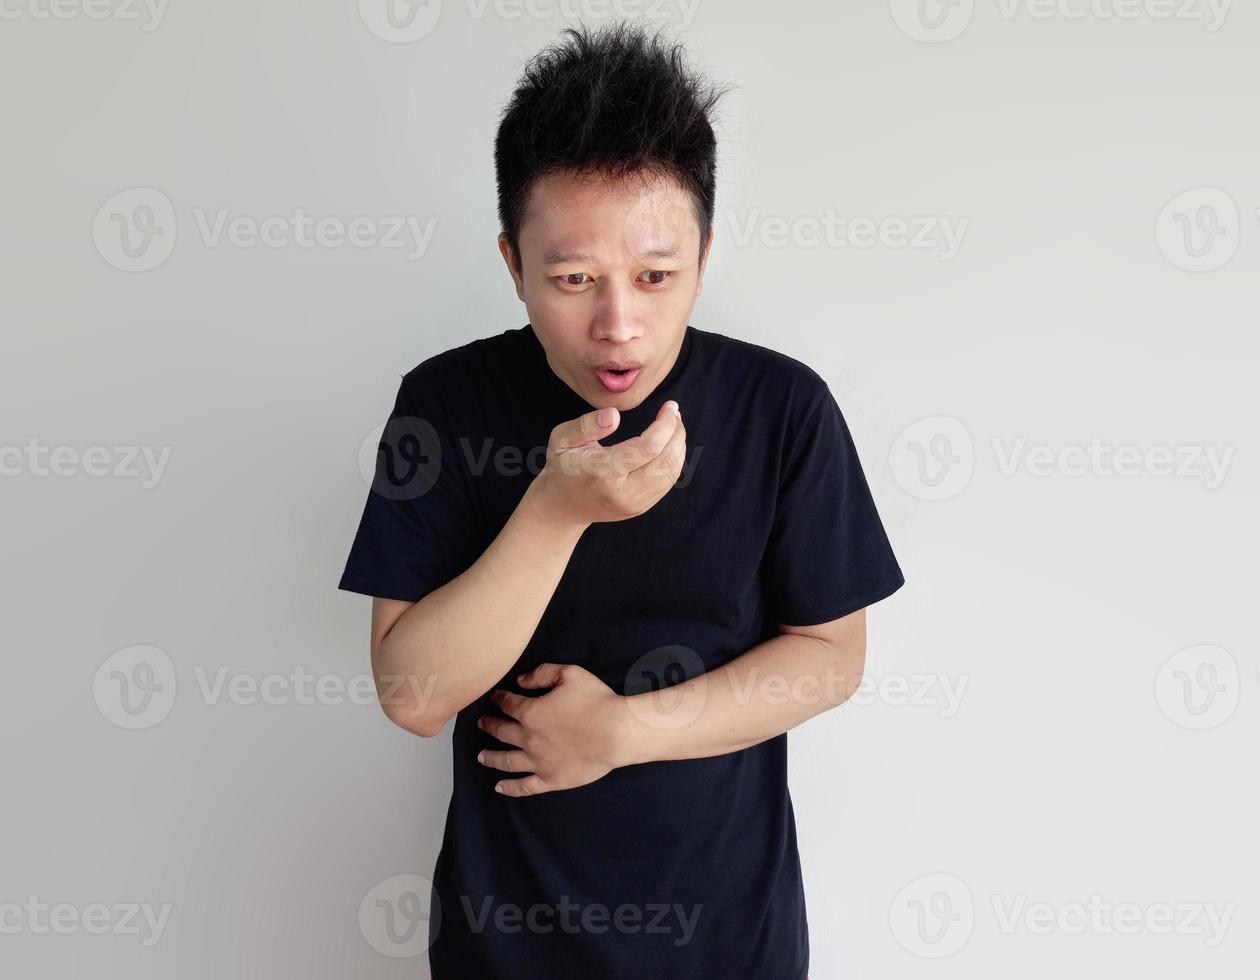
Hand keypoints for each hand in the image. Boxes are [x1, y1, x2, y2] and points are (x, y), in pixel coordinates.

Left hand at [476, 663, 630, 796]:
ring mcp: (538, 762)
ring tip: (480, 756)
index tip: (495, 698)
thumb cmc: (596, 701)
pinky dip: (510, 788)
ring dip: (491, 757)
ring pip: (506, 761)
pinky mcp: (551, 779)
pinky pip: (525, 786)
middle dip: (489, 725)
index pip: (507, 704)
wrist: (617, 732)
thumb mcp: (570, 673)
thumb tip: (520, 680)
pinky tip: (499, 787)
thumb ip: (542, 673)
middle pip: (501, 732)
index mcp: (531, 712)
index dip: (499, 699)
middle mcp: (529, 738)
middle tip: (482, 723)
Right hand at [522, 401, 685, 528]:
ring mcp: (633, 504)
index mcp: (603, 471)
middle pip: (666, 461)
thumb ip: (586, 425)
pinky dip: (674, 460)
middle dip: (677, 432)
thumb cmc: (563, 465)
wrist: (563, 506)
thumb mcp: (562, 438)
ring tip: (675, 425)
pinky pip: (666, 483)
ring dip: (679, 446)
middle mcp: (622, 492)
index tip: (670, 406)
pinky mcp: (640, 508)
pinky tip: (670, 444)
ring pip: (671, 473)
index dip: (666, 424)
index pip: (648, 447)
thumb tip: (615, 415)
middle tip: (674, 413)